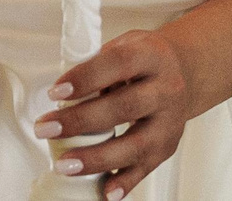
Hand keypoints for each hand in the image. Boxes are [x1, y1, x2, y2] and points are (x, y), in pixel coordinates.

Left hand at [35, 28, 195, 199]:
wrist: (185, 73)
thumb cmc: (145, 61)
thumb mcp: (124, 46)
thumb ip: (95, 64)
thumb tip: (62, 93)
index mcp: (151, 56)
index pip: (118, 63)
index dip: (86, 78)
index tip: (56, 91)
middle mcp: (165, 90)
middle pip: (124, 107)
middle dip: (81, 121)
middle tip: (47, 128)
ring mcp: (169, 122)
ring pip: (135, 145)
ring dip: (96, 158)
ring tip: (65, 164)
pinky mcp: (167, 147)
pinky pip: (145, 169)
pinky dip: (124, 182)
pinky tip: (104, 191)